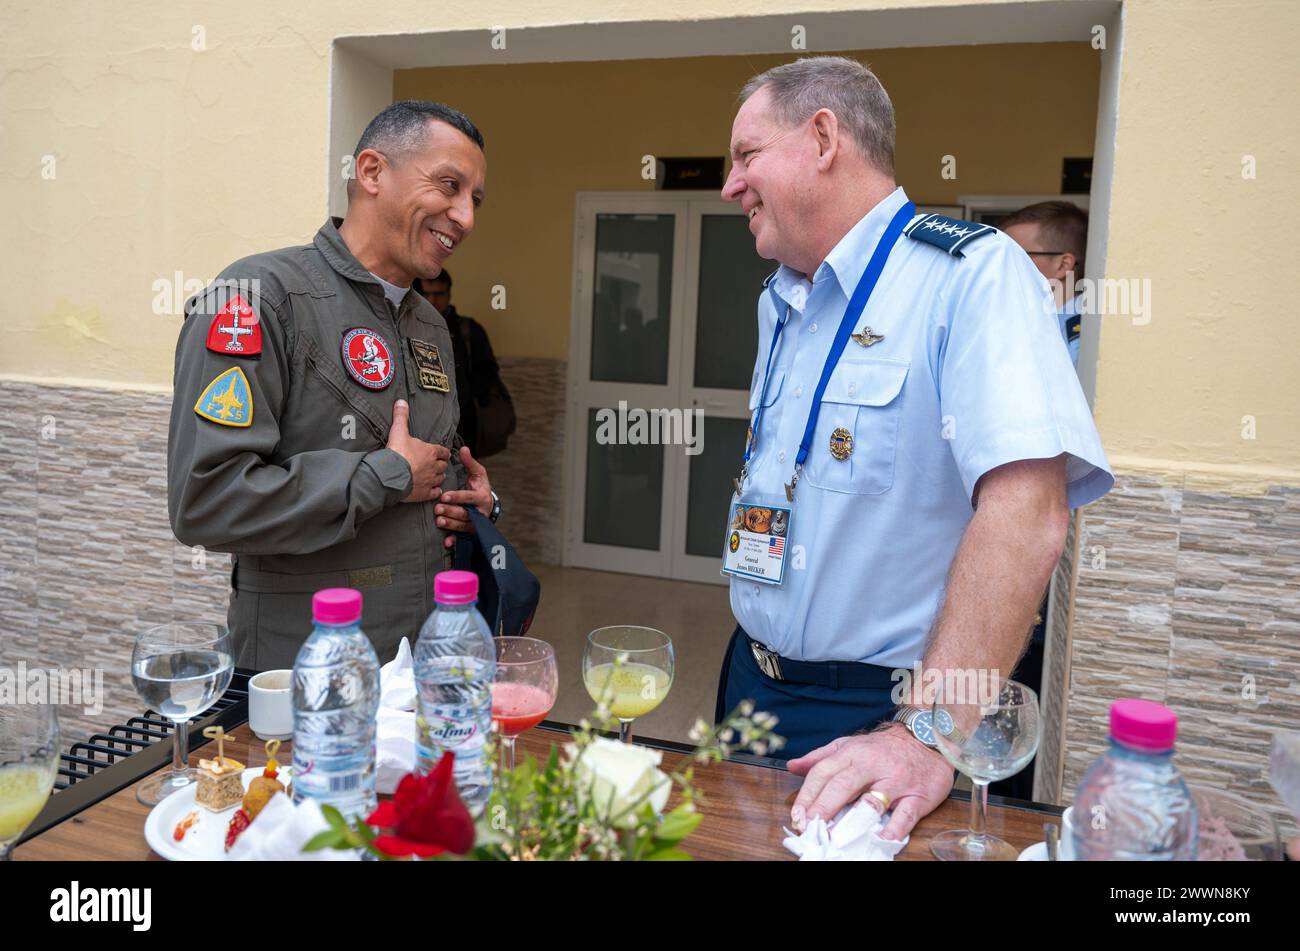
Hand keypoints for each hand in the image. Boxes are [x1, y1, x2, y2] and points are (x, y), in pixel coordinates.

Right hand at [387, 400, 449, 502]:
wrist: (390, 474)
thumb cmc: (396, 453)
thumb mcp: (398, 431)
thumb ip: (401, 416)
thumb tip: (401, 401)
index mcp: (431, 452)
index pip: (444, 451)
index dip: (443, 452)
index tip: (442, 453)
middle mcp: (434, 466)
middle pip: (443, 465)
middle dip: (440, 464)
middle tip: (436, 464)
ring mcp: (430, 480)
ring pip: (441, 478)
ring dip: (438, 476)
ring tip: (433, 476)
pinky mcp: (425, 493)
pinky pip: (435, 493)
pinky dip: (434, 491)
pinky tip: (431, 490)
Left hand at [435, 446, 493, 547]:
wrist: (487, 504)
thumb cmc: (479, 487)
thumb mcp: (478, 473)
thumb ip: (469, 462)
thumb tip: (463, 448)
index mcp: (482, 497)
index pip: (469, 497)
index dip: (458, 497)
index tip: (445, 496)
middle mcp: (480, 512)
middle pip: (465, 513)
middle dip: (451, 512)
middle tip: (437, 509)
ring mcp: (476, 523)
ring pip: (463, 525)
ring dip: (451, 524)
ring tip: (438, 521)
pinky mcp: (470, 532)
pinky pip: (463, 537)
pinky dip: (455, 541)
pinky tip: (447, 542)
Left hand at [787, 722, 953, 840]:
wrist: (926, 737)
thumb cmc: (883, 748)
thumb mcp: (849, 745)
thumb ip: (821, 757)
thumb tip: (793, 766)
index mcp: (852, 753)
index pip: (824, 772)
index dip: (808, 795)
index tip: (797, 815)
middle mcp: (872, 765)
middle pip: (843, 785)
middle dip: (823, 808)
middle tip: (809, 827)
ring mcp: (896, 781)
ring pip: (873, 800)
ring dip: (854, 820)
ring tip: (836, 837)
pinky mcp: (918, 795)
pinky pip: (906, 814)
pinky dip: (894, 828)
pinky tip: (881, 838)